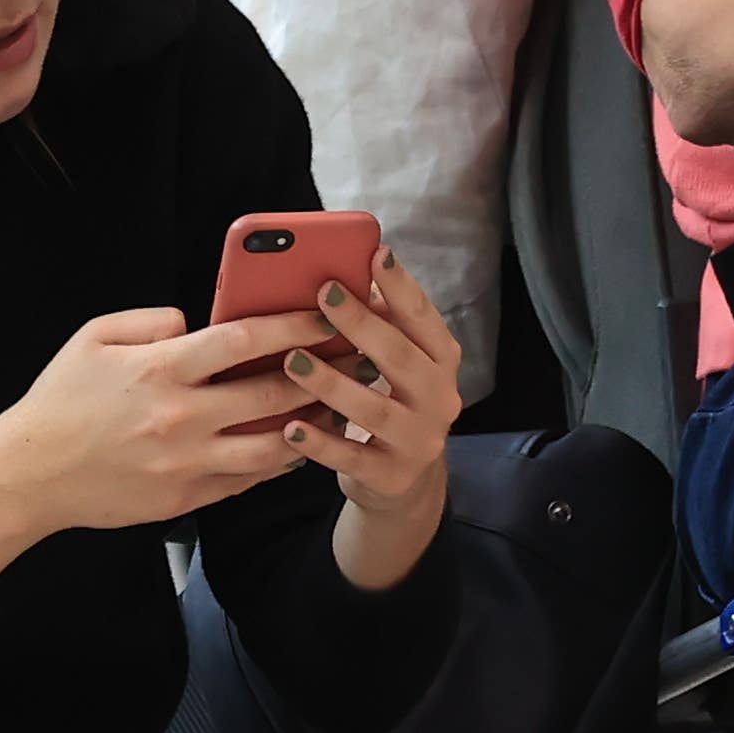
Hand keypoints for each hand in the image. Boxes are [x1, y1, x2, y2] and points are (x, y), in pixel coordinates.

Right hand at [0, 303, 333, 581]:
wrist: (30, 473)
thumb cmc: (61, 399)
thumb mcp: (95, 337)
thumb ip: (152, 321)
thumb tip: (196, 321)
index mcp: (160, 369)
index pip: (244, 339)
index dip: (293, 323)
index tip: (327, 313)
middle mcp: (180, 417)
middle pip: (271, 392)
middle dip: (322, 372)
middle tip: (359, 359)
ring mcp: (186, 464)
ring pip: (271, 446)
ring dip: (311, 425)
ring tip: (341, 407)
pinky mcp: (185, 499)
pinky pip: (245, 480)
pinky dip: (276, 461)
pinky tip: (297, 444)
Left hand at [285, 258, 467, 587]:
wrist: (403, 479)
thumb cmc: (390, 401)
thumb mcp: (397, 363)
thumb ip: (379, 325)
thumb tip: (341, 273)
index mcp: (443, 361)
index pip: (423, 317)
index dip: (401, 285)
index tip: (375, 252)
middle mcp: (440, 399)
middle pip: (400, 358)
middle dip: (360, 323)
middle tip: (322, 293)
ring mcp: (419, 441)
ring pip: (373, 409)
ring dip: (331, 382)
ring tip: (292, 359)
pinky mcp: (391, 476)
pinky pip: (351, 457)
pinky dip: (320, 442)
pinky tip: (290, 426)